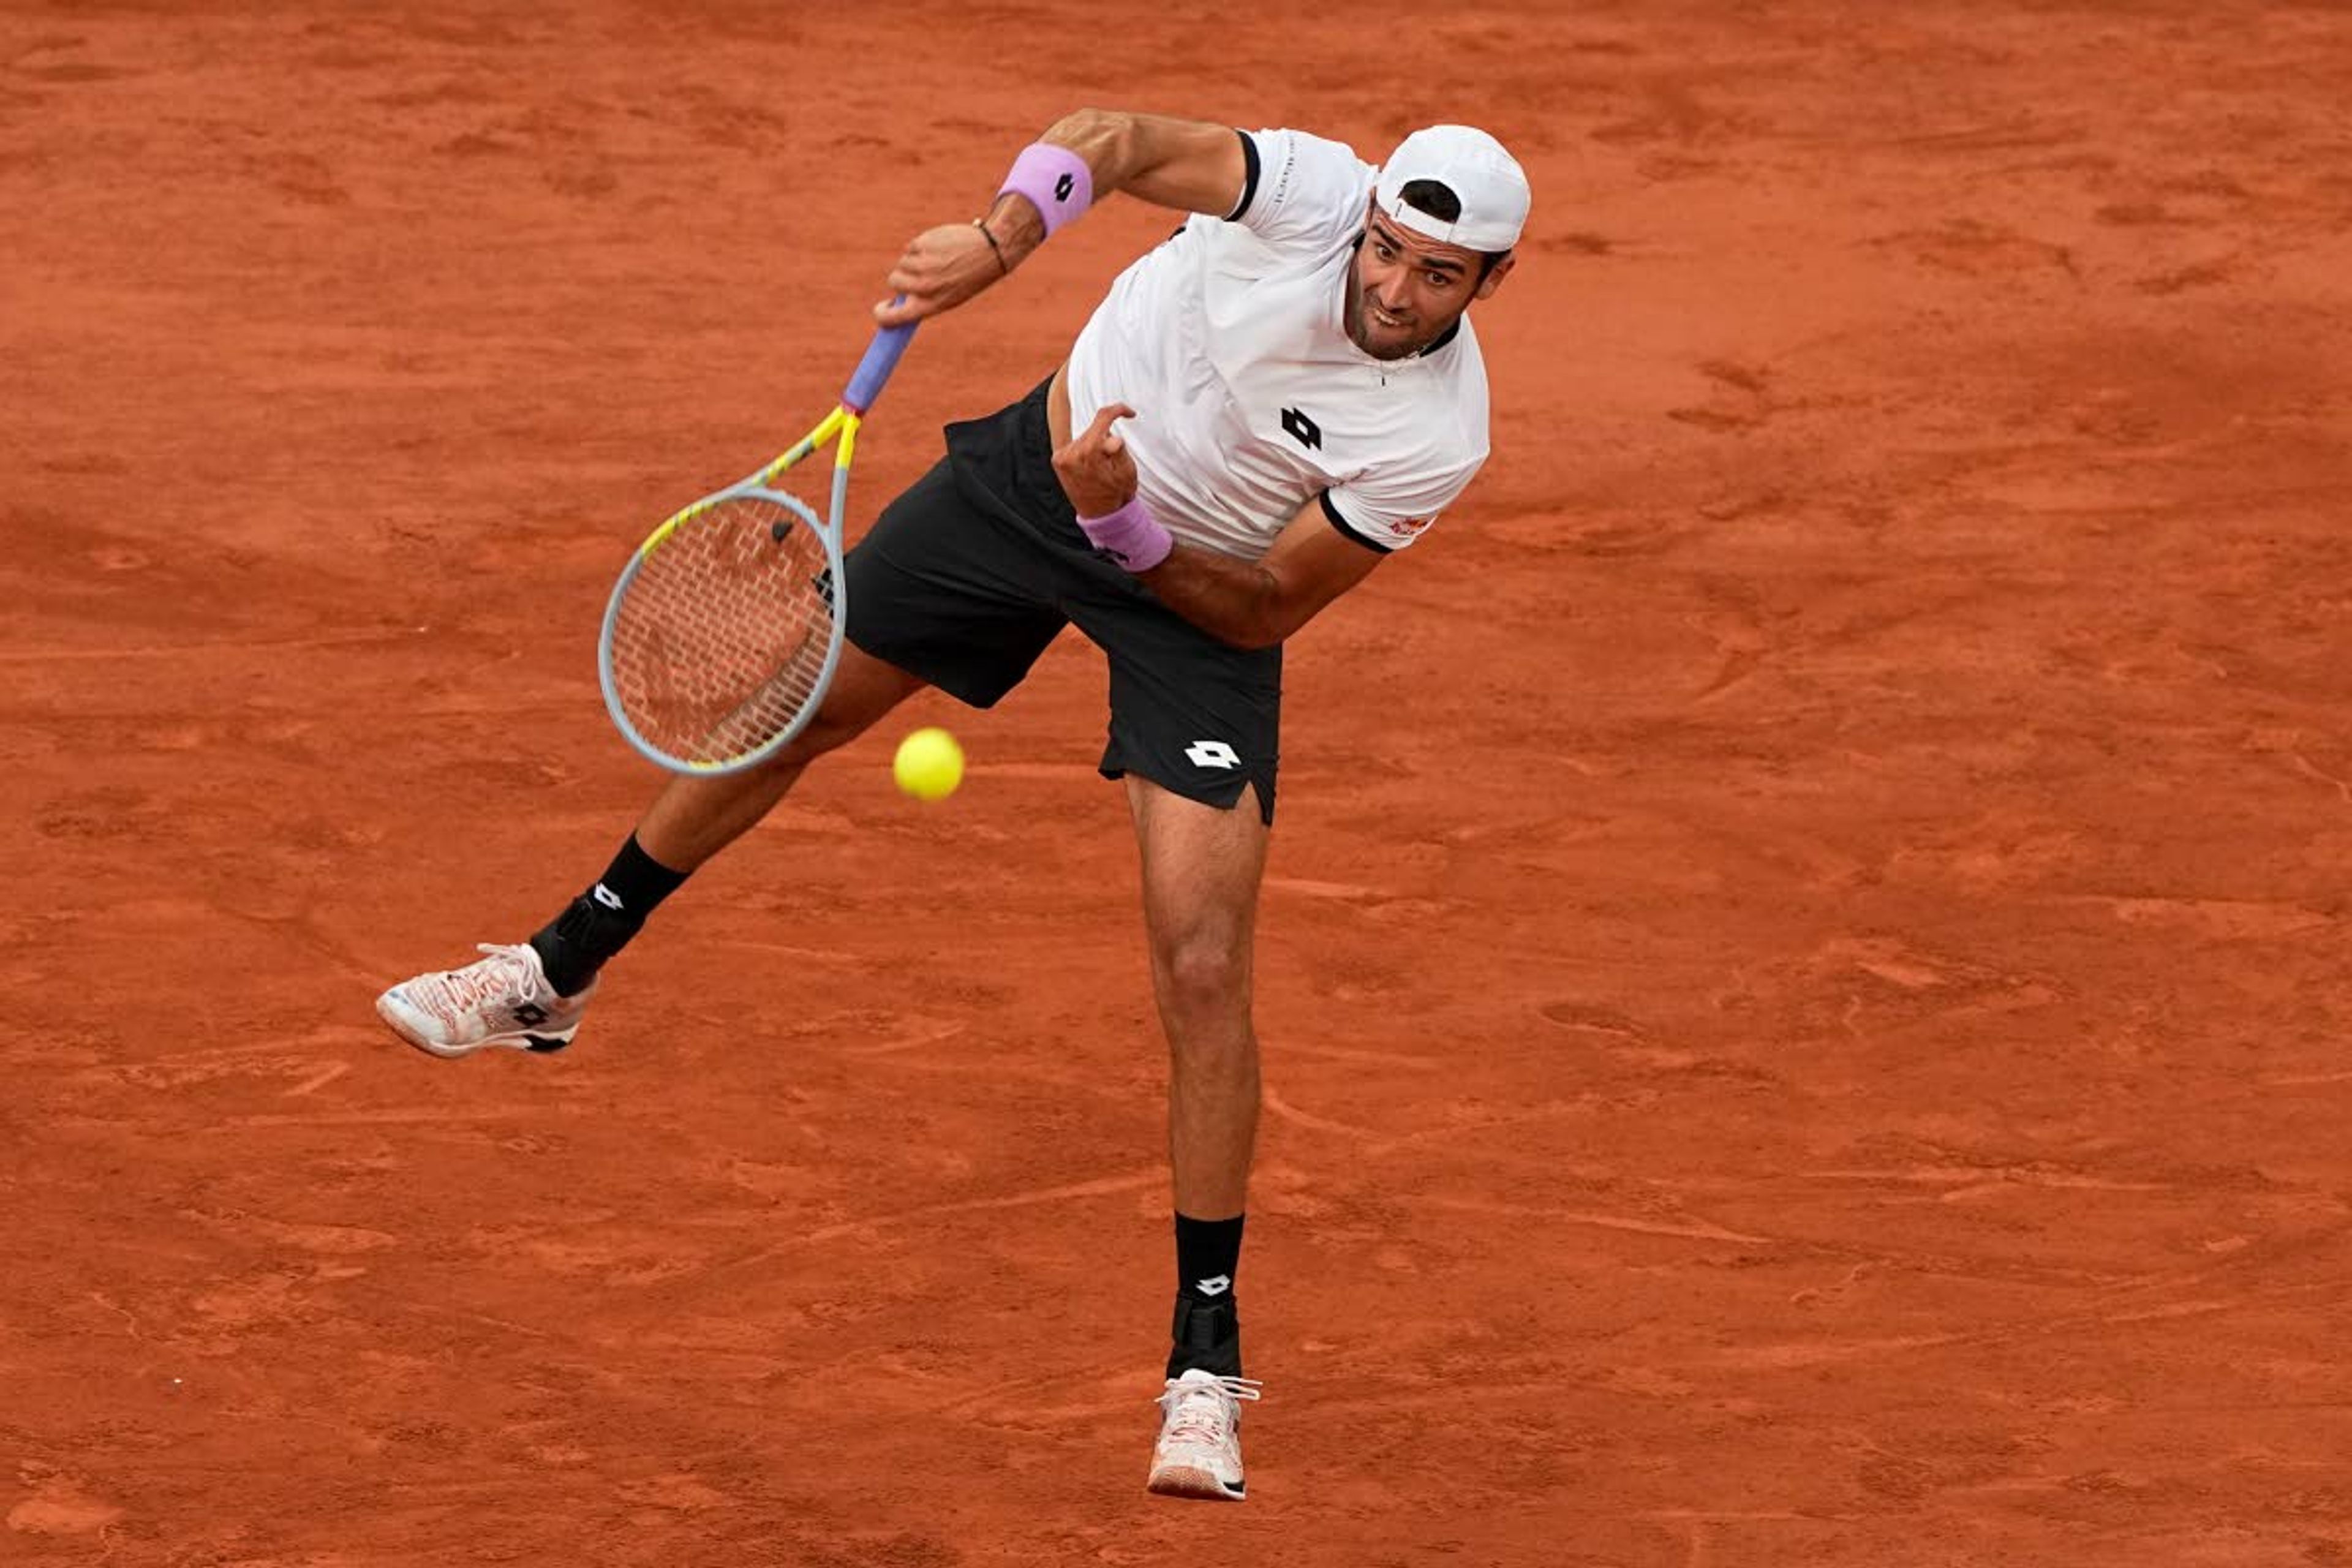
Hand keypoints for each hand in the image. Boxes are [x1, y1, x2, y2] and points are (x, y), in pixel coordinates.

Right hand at [874, 222, 1007, 324]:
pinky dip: (920, 247)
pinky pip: (909, 247)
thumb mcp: (947, 297)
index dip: (881, 314)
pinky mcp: (921, 245)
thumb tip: (896, 303)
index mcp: (929, 306)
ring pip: (902, 263)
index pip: (892, 317)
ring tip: (937, 260)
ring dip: (914, 260)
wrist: (990, 252)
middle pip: (894, 281)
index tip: (880, 309)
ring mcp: (922, 266)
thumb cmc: (968, 278)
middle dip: (902, 277)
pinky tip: (939, 248)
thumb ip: (922, 301)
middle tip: (921, 273)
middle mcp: (924, 288)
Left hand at [1052, 403, 1139, 515]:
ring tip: (1100, 468)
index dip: (1119, 410)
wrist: (1101, 515)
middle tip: (1113, 460)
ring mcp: (1061, 457)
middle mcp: (1071, 453)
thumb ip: (1119, 451)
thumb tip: (1110, 439)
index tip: (1130, 414)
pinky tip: (1090, 468)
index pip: (1103, 418)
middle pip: (1094, 429)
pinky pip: (1076, 445)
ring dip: (1096, 445)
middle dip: (1107, 438)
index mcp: (1089, 454)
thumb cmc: (1117, 493)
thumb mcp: (1127, 471)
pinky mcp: (1057, 459)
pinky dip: (1086, 450)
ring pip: (1085, 437)